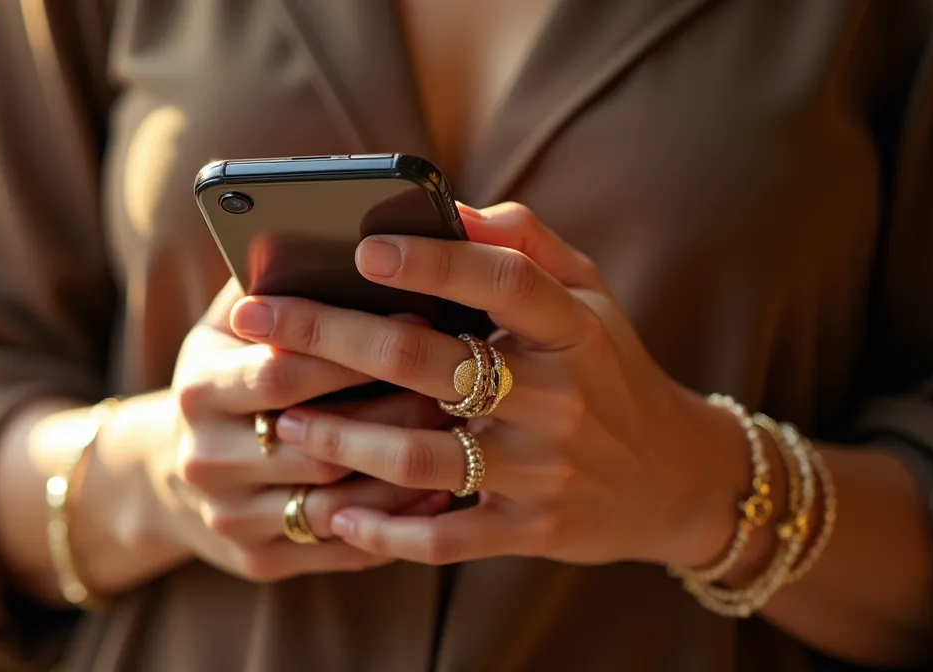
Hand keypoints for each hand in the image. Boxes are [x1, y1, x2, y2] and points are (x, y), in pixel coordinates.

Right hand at [149, 279, 450, 582]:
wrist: (165, 472)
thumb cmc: (228, 373)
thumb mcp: (232, 322)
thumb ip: (277, 277)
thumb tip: (343, 229)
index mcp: (199, 388)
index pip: (280, 371)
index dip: (354, 348)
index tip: (422, 320)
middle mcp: (204, 458)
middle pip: (317, 442)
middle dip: (394, 411)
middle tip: (462, 385)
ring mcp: (229, 515)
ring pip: (336, 504)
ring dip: (406, 474)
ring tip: (465, 439)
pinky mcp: (256, 560)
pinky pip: (339, 549)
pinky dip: (394, 524)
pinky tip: (442, 492)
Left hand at [227, 203, 746, 567]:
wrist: (674, 477)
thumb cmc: (609, 370)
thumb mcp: (590, 297)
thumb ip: (528, 246)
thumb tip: (449, 207)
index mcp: (572, 330)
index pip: (502, 282)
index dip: (432, 263)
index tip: (360, 246)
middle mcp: (556, 398)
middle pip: (428, 363)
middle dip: (329, 337)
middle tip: (257, 319)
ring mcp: (542, 470)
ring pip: (419, 456)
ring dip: (338, 437)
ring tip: (280, 420)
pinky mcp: (530, 531)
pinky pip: (444, 539)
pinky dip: (383, 531)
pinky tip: (335, 515)